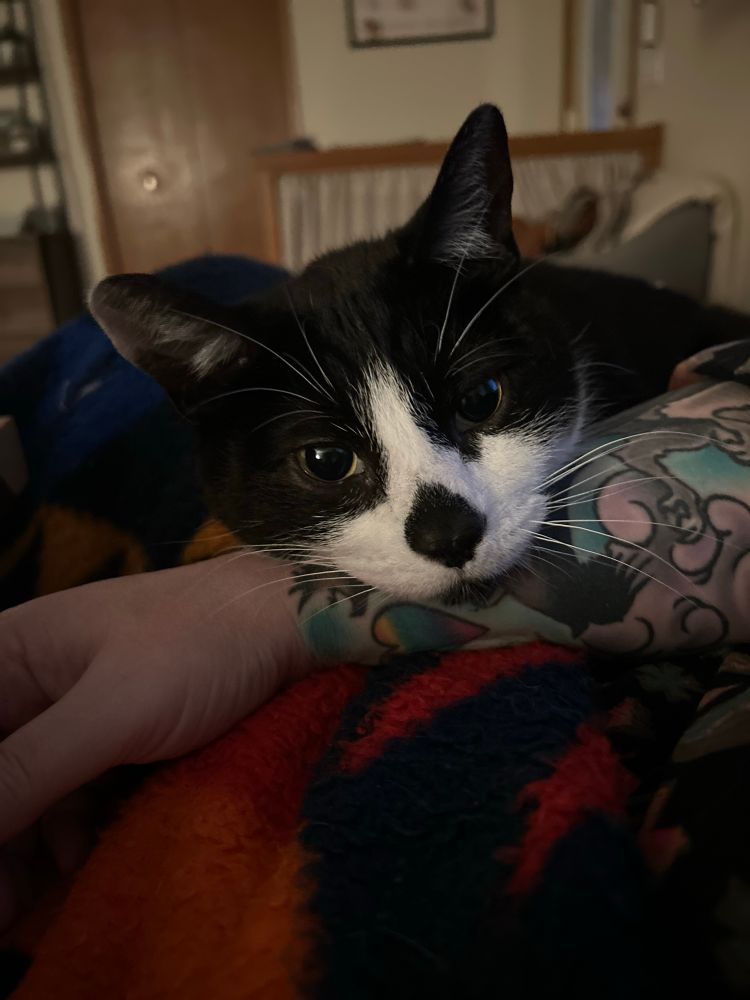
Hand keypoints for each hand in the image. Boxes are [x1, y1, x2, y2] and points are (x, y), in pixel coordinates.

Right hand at [0, 554, 307, 926]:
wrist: (290, 623)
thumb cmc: (203, 643)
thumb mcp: (112, 712)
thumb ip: (27, 770)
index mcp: (13, 652)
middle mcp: (34, 677)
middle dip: (0, 835)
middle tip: (6, 905)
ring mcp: (77, 705)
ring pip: (29, 786)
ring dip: (26, 842)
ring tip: (30, 898)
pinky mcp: (116, 730)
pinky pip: (71, 788)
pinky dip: (68, 827)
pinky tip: (79, 859)